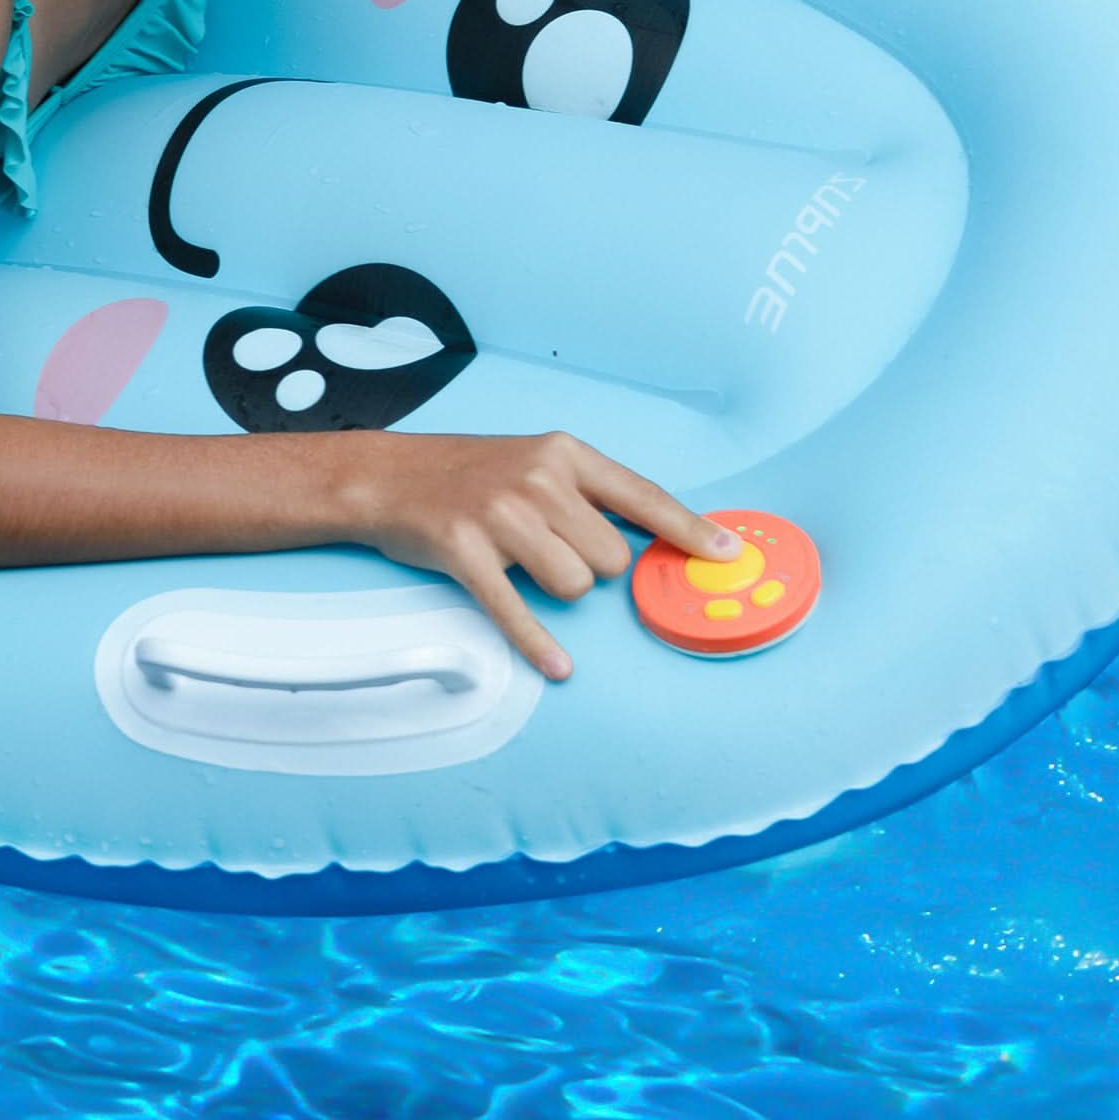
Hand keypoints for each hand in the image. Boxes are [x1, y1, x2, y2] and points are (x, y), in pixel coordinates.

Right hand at [335, 429, 745, 681]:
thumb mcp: (537, 461)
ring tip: (522, 568)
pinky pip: (518, 612)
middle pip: (608, 557)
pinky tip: (558, 666)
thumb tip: (648, 538)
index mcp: (565, 453)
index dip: (689, 529)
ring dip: (557, 592)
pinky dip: (539, 645)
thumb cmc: (473, 474)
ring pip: (572, 585)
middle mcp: (539, 479)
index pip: (643, 496)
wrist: (390, 475)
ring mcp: (501, 514)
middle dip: (589, 568)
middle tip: (551, 552)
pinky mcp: (466, 551)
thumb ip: (589, 494)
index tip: (728, 554)